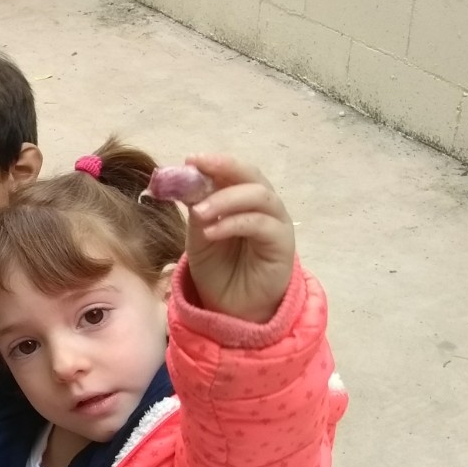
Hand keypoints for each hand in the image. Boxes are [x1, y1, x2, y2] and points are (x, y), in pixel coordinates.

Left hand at [182, 155, 295, 323]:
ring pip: (259, 196)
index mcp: (243, 199)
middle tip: (197, 168)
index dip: (215, 162)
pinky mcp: (282, 244)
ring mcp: (276, 223)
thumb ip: (197, 209)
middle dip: (225, 168)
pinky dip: (234, 223)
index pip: (234, 172)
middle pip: (252, 176)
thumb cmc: (218, 269)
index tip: (190, 159)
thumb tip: (185, 182)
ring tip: (198, 213)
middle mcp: (263, 206)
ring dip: (226, 199)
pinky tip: (211, 232)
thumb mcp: (199, 236)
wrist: (231, 307)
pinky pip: (261, 224)